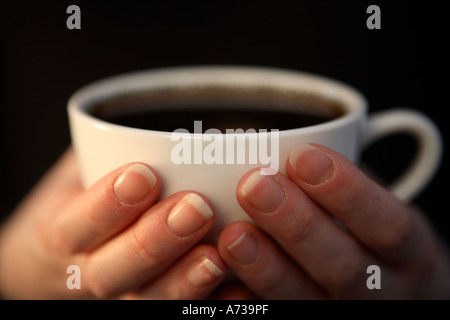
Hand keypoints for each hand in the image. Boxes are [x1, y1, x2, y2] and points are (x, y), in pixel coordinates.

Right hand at [0, 148, 225, 298]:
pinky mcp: (160, 302)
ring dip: (183, 281)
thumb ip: (104, 148)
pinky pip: (182, 313)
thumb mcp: (81, 169)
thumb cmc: (89, 200)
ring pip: (150, 300)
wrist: (76, 256)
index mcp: (66, 235)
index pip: (77, 227)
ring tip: (215, 257)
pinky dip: (212, 306)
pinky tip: (238, 292)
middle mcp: (94, 272)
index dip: (106, 206)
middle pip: (115, 272)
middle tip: (196, 207)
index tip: (143, 174)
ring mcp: (129, 294)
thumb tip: (143, 118)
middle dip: (154, 240)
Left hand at [218, 143, 449, 298]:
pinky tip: (226, 282)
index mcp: (409, 252)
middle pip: (344, 267)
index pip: (388, 225)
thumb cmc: (374, 234)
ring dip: (267, 267)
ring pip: (307, 298)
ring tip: (233, 234)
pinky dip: (252, 302)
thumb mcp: (379, 205)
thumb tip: (284, 144)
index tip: (303, 156)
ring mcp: (343, 311)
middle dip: (297, 224)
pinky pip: (280, 315)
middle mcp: (383, 290)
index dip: (347, 191)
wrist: (392, 290)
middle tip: (255, 185)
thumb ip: (345, 181)